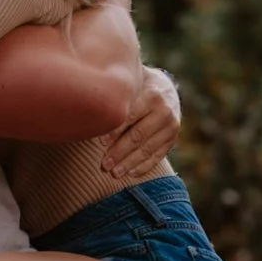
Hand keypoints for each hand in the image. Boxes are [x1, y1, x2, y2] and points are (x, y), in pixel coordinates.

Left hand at [103, 67, 179, 181]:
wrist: (165, 90)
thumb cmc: (136, 89)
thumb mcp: (130, 86)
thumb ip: (116, 98)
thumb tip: (89, 116)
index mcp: (152, 95)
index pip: (130, 116)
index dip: (115, 131)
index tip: (100, 144)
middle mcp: (165, 111)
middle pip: (138, 136)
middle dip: (119, 152)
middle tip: (104, 165)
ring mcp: (171, 127)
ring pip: (147, 149)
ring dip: (129, 163)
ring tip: (113, 173)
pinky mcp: (172, 140)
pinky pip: (157, 157)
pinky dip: (143, 167)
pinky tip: (130, 174)